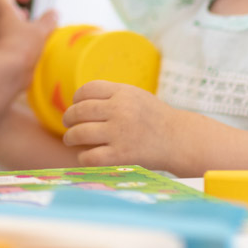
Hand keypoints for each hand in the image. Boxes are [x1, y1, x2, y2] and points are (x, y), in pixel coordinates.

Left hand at [0, 0, 57, 75]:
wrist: (4, 75)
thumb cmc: (21, 47)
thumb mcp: (40, 31)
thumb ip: (48, 21)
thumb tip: (54, 13)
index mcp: (3, 13)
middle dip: (12, 13)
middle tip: (26, 18)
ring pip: (1, 31)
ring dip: (16, 31)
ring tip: (34, 37)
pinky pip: (6, 48)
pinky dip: (17, 48)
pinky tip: (31, 54)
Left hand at [61, 80, 179, 169]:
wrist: (179, 139)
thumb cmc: (154, 117)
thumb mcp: (135, 96)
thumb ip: (111, 95)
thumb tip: (78, 101)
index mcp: (122, 93)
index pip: (87, 89)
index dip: (77, 97)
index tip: (76, 104)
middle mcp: (119, 110)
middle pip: (79, 111)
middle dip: (69, 118)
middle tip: (68, 123)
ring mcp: (119, 133)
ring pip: (79, 133)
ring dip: (70, 137)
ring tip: (71, 139)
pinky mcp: (121, 155)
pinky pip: (90, 157)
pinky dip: (82, 157)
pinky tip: (85, 155)